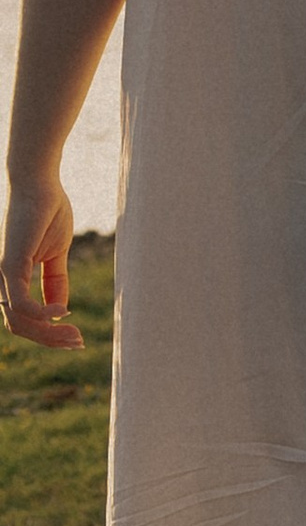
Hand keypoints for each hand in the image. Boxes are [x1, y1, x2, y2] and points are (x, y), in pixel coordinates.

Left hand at [2, 170, 82, 348]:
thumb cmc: (48, 211)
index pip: (24, 319)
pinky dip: (42, 313)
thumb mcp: (57, 253)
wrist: (40, 182)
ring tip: (74, 333)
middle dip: (50, 341)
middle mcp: (2, 281)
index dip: (49, 335)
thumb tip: (60, 309)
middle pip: (20, 327)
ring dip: (48, 333)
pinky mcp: (9, 265)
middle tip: (78, 342)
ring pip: (18, 321)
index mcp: (12, 279)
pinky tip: (63, 311)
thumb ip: (55, 280)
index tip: (76, 338)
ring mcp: (3, 274)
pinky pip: (20, 303)